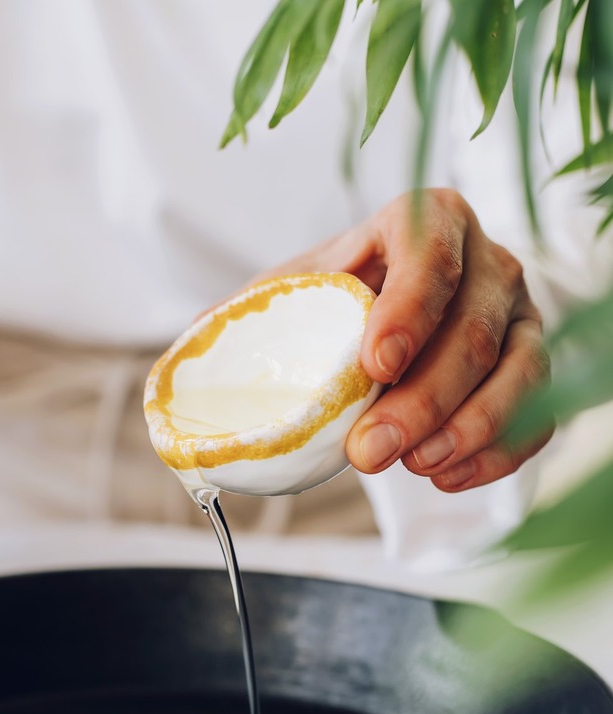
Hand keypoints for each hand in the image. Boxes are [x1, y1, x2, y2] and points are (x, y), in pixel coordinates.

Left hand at [263, 189, 551, 490]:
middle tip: (368, 452)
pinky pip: (539, 415)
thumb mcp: (289, 295)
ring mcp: (520, 318)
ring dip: (467, 429)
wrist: (384, 322)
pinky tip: (445, 476)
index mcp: (426, 222)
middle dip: (421, 400)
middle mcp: (487, 262)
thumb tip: (189, 358)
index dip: (408, 311)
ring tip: (413, 467)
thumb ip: (247, 318)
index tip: (374, 366)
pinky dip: (497, 453)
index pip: (430, 255)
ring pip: (520, 372)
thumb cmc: (335, 303)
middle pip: (473, 330)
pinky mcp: (532, 369)